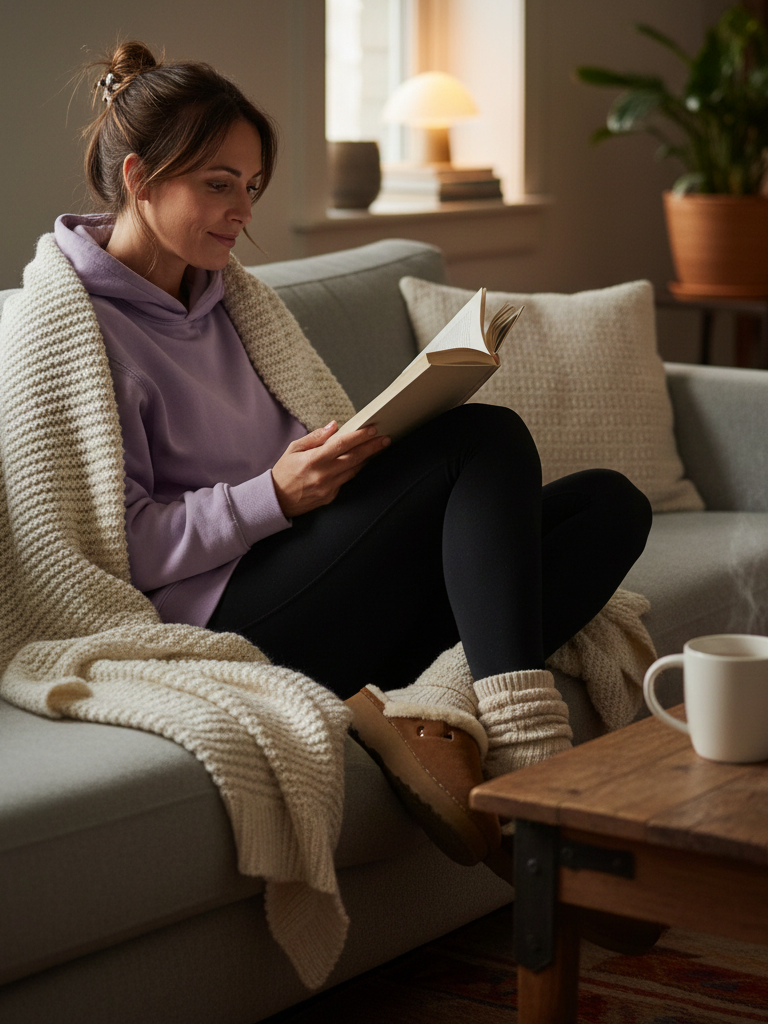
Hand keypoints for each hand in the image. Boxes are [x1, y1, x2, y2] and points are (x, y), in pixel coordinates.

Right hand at [271, 421, 389, 517]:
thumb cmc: (284, 472)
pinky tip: (359, 462)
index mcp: (314, 460)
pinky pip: (346, 480)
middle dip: (372, 447)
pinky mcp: (331, 496)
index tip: (372, 430)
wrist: (276, 500)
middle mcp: (324, 474)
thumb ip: (316, 437)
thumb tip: (334, 426)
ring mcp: (329, 487)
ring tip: (376, 448)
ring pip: (354, 470)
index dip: (359, 436)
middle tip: (385, 439)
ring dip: (366, 458)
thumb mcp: (294, 449)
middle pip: (354, 458)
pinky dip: (353, 470)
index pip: (342, 444)